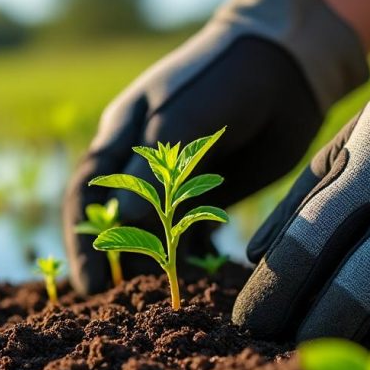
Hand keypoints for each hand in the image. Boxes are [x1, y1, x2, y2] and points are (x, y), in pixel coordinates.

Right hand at [62, 0, 367, 292]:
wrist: (287, 63)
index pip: (85, 196)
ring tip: (160, 299)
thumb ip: (148, 172)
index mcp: (121, 135)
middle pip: (115, 220)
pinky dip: (190, 257)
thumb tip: (116, 226)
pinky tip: (198, 280)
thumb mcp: (181, 120)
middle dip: (114, 262)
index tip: (91, 285)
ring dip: (152, 264)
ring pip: (153, 232)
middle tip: (120, 306)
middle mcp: (140, 160)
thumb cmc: (224, 78)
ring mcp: (175, 178)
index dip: (82, 241)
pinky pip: (191, 232)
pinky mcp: (210, 191)